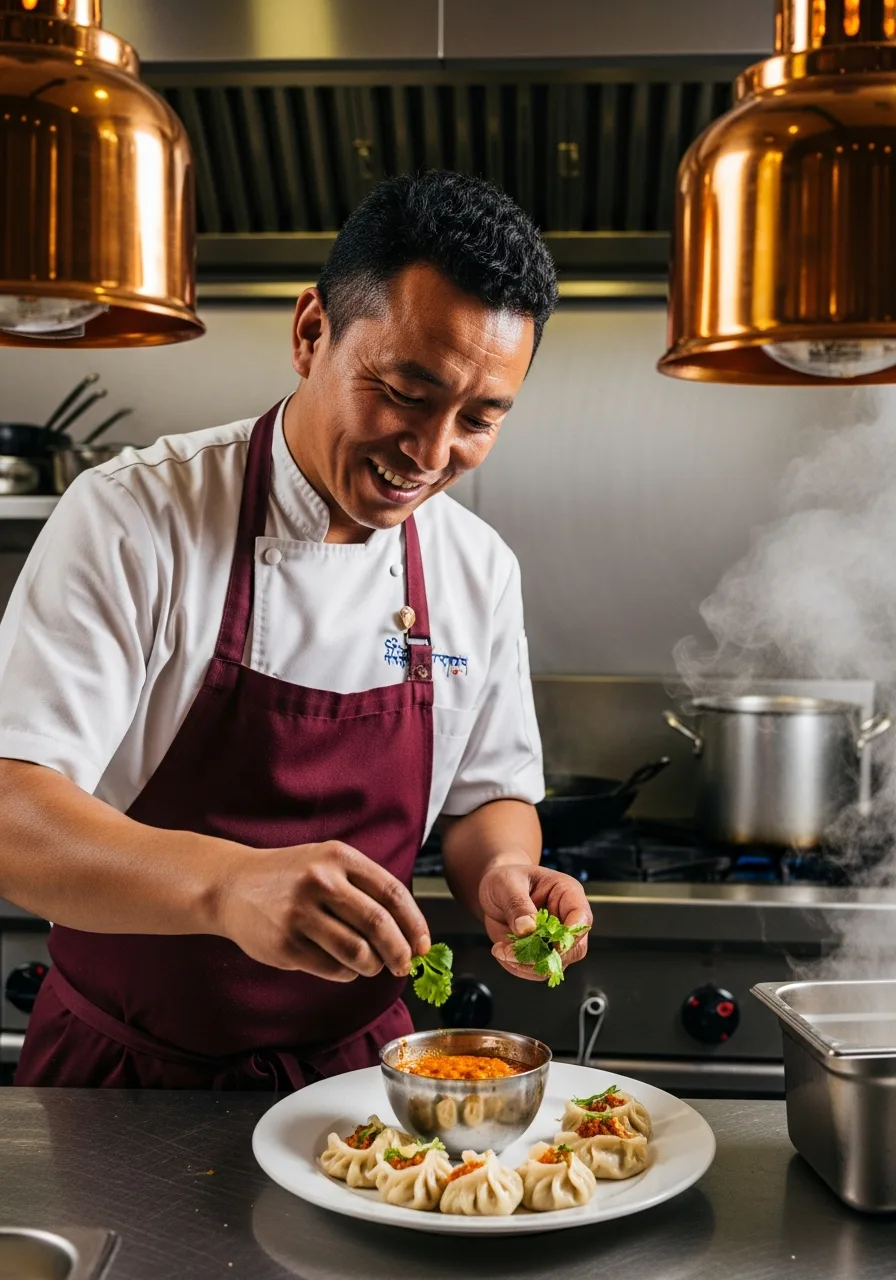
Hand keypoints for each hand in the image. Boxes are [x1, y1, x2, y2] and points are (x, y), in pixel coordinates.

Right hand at [215, 841, 430, 982]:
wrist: (232, 885)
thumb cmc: (292, 876)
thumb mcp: (328, 863)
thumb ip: (367, 888)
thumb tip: (411, 932)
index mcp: (338, 857)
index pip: (392, 893)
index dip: (415, 923)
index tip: (424, 945)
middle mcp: (320, 881)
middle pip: (378, 925)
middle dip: (400, 952)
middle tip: (404, 965)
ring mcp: (300, 914)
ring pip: (357, 952)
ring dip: (373, 966)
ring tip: (371, 964)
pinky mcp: (285, 945)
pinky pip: (332, 968)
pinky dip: (346, 973)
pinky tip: (342, 965)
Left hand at [478, 863, 591, 981]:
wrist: (495, 891)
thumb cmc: (506, 879)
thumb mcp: (507, 883)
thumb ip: (517, 904)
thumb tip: (527, 928)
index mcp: (567, 893)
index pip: (581, 918)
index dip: (568, 936)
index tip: (546, 945)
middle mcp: (567, 919)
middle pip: (574, 949)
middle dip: (543, 956)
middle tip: (511, 951)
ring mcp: (555, 939)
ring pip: (554, 964)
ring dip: (525, 964)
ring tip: (501, 949)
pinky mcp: (542, 952)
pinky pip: (537, 970)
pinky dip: (518, 967)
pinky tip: (502, 952)